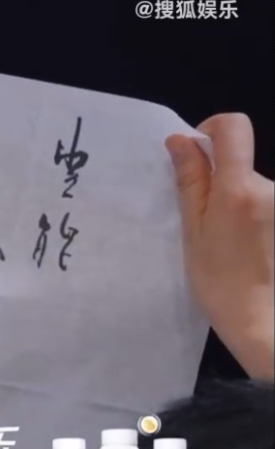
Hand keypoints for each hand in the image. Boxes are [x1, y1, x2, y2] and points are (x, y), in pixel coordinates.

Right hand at [166, 113, 274, 380]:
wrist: (264, 321)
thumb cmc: (219, 281)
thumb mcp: (193, 231)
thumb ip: (191, 181)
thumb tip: (182, 140)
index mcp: (239, 188)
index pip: (233, 128)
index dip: (212, 130)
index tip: (197, 156)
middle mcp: (271, 188)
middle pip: (242, 165)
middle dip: (221, 184)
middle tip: (207, 226)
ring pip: (255, 189)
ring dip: (240, 206)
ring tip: (232, 246)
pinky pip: (267, 206)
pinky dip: (256, 221)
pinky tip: (252, 252)